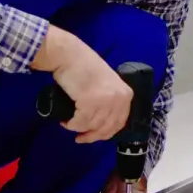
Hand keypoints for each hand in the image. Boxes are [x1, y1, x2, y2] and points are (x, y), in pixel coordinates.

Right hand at [32, 25, 132, 143]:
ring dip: (78, 128)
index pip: (119, 123)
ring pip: (92, 126)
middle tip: (79, 138)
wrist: (69, 55)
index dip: (105, 133)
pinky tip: (66, 121)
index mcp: (126, 94)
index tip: (93, 136)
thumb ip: (110, 100)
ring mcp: (106, 100)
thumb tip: (103, 124)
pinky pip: (80, 123)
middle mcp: (119, 98)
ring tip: (70, 123)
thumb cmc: (84, 67)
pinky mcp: (90, 101)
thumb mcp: (107, 84)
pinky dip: (72, 125)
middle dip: (91, 136)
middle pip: (106, 128)